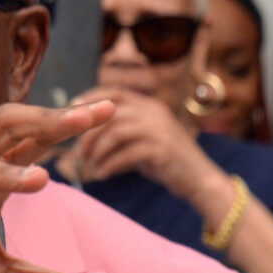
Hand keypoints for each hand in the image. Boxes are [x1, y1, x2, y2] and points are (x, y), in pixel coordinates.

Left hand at [61, 86, 219, 201]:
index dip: (90, 99)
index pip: (114, 92)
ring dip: (97, 151)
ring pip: (116, 134)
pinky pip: (126, 155)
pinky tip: (102, 174)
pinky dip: (110, 165)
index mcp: (149, 106)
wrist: (200, 180)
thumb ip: (121, 129)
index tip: (72, 114)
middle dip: (88, 134)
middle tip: (78, 153)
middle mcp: (155, 113)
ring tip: (89, 165)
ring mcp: (160, 130)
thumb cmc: (165, 160)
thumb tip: (84, 130)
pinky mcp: (162, 150)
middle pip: (110, 114)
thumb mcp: (143, 138)